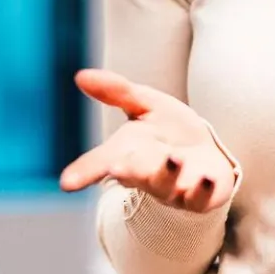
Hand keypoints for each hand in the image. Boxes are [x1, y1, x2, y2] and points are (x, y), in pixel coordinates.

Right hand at [57, 69, 235, 212]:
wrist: (207, 155)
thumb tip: (80, 76)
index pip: (102, 162)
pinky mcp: (200, 198)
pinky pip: (200, 197)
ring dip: (167, 174)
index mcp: (127, 153)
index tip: (66, 182)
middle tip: (116, 167)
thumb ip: (117, 92)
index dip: (85, 171)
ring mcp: (173, 188)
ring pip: (165, 185)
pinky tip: (206, 178)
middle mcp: (146, 174)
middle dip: (127, 171)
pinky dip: (202, 190)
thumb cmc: (169, 130)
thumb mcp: (145, 104)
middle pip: (133, 175)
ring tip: (173, 158)